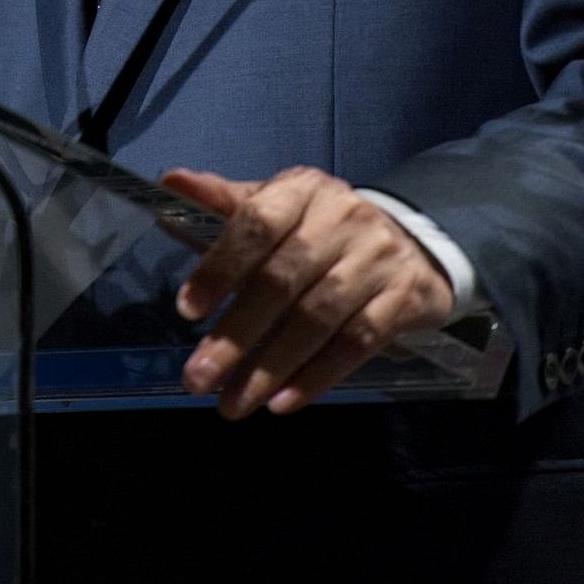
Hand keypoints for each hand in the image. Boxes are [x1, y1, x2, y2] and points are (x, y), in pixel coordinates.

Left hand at [166, 165, 454, 417]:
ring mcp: (378, 258)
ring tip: (234, 402)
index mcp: (303, 191)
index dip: (221, 267)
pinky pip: (358, 343)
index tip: (186, 311)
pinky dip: (318, 376)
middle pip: (282, 281)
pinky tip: (283, 402)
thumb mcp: (279, 206)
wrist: (411, 244)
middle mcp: (343, 218)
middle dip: (236, 336)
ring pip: (318, 319)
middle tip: (198, 378)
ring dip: (271, 368)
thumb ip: (227, 203)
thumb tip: (171, 181)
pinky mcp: (405, 298)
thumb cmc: (323, 229)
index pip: (257, 224)